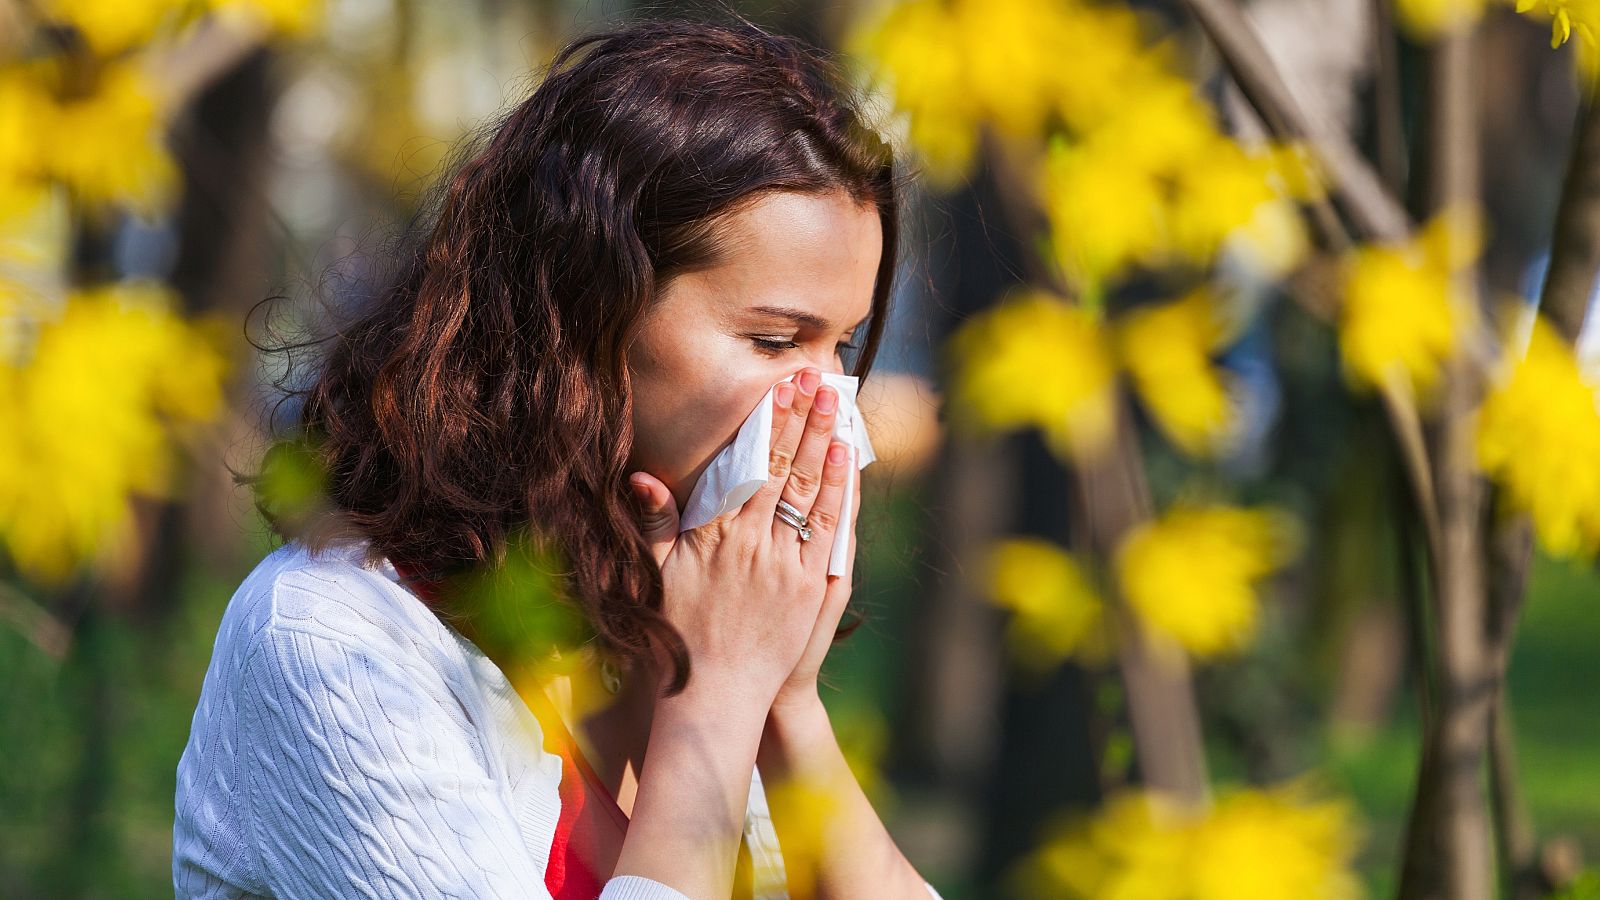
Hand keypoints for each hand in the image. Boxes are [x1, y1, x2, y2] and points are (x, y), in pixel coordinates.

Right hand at [627, 367, 852, 707]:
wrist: (715, 696)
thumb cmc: (680, 636)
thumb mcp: (657, 576)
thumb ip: (655, 524)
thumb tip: (643, 478)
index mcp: (714, 536)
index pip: (747, 466)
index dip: (766, 423)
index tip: (779, 389)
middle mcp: (752, 544)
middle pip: (783, 468)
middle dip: (801, 419)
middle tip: (816, 380)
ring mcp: (786, 566)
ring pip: (810, 491)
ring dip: (824, 444)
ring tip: (835, 405)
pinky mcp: (811, 588)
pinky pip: (829, 530)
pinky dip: (838, 492)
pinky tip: (845, 460)